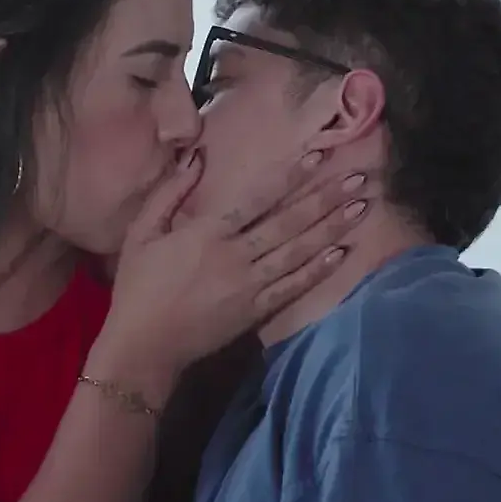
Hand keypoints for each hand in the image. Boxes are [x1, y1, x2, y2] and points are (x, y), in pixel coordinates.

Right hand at [97, 148, 377, 388]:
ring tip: (362, 207)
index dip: (290, 175)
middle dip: (326, 198)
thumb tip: (196, 157)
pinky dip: (318, 270)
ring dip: (332, 228)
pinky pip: (293, 287)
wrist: (144, 346)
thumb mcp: (140, 233)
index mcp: (207, 233)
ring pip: (299, 251)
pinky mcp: (256, 312)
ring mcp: (250, 286)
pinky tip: (341, 254)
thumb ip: (168, 193)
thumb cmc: (138, 287)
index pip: (258, 197)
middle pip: (290, 222)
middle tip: (359, 177)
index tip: (318, 155)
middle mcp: (236, 256)